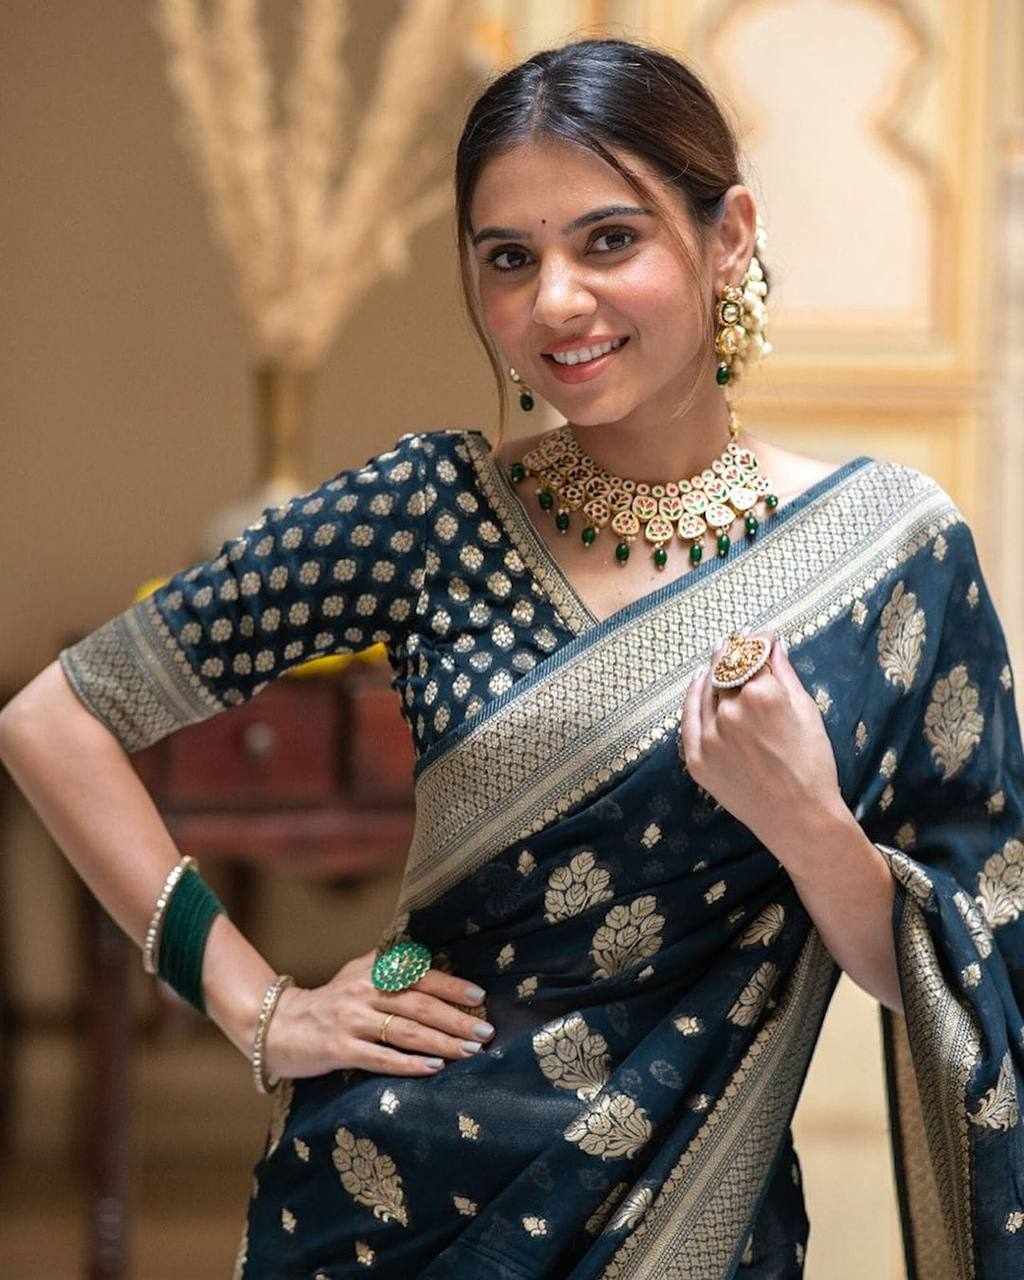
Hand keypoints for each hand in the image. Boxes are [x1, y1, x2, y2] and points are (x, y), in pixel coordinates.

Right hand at [262, 949, 494, 1080]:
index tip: (479, 998)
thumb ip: (391, 969)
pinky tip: (432, 1069)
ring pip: (405, 1031)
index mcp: (372, 969)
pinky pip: (381, 1058)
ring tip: (468, 1052)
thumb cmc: (330, 1002)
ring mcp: (351, 1020)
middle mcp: (363, 990)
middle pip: (419, 1004)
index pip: (419, 975)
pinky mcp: (339, 1049)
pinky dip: (409, 1064)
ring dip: (441, 1043)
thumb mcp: (359, 974)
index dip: (451, 986)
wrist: (279, 1025)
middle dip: (455, 1019)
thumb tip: (436, 970)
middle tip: (484, 1032)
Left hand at [679, 633, 844, 858]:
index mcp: (763, 694)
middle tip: (738, 640)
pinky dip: (693, 696)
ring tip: (719, 657)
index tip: (762, 636)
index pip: (754, 656)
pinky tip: (699, 682)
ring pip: (707, 690)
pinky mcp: (697, 758)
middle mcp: (731, 710)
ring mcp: (710, 735)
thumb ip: (785, 674)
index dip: (759, 642)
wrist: (798, 818)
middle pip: (728, 670)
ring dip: (714, 671)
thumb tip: (773, 643)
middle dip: (734, 653)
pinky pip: (689, 718)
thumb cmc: (812, 766)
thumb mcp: (806, 712)